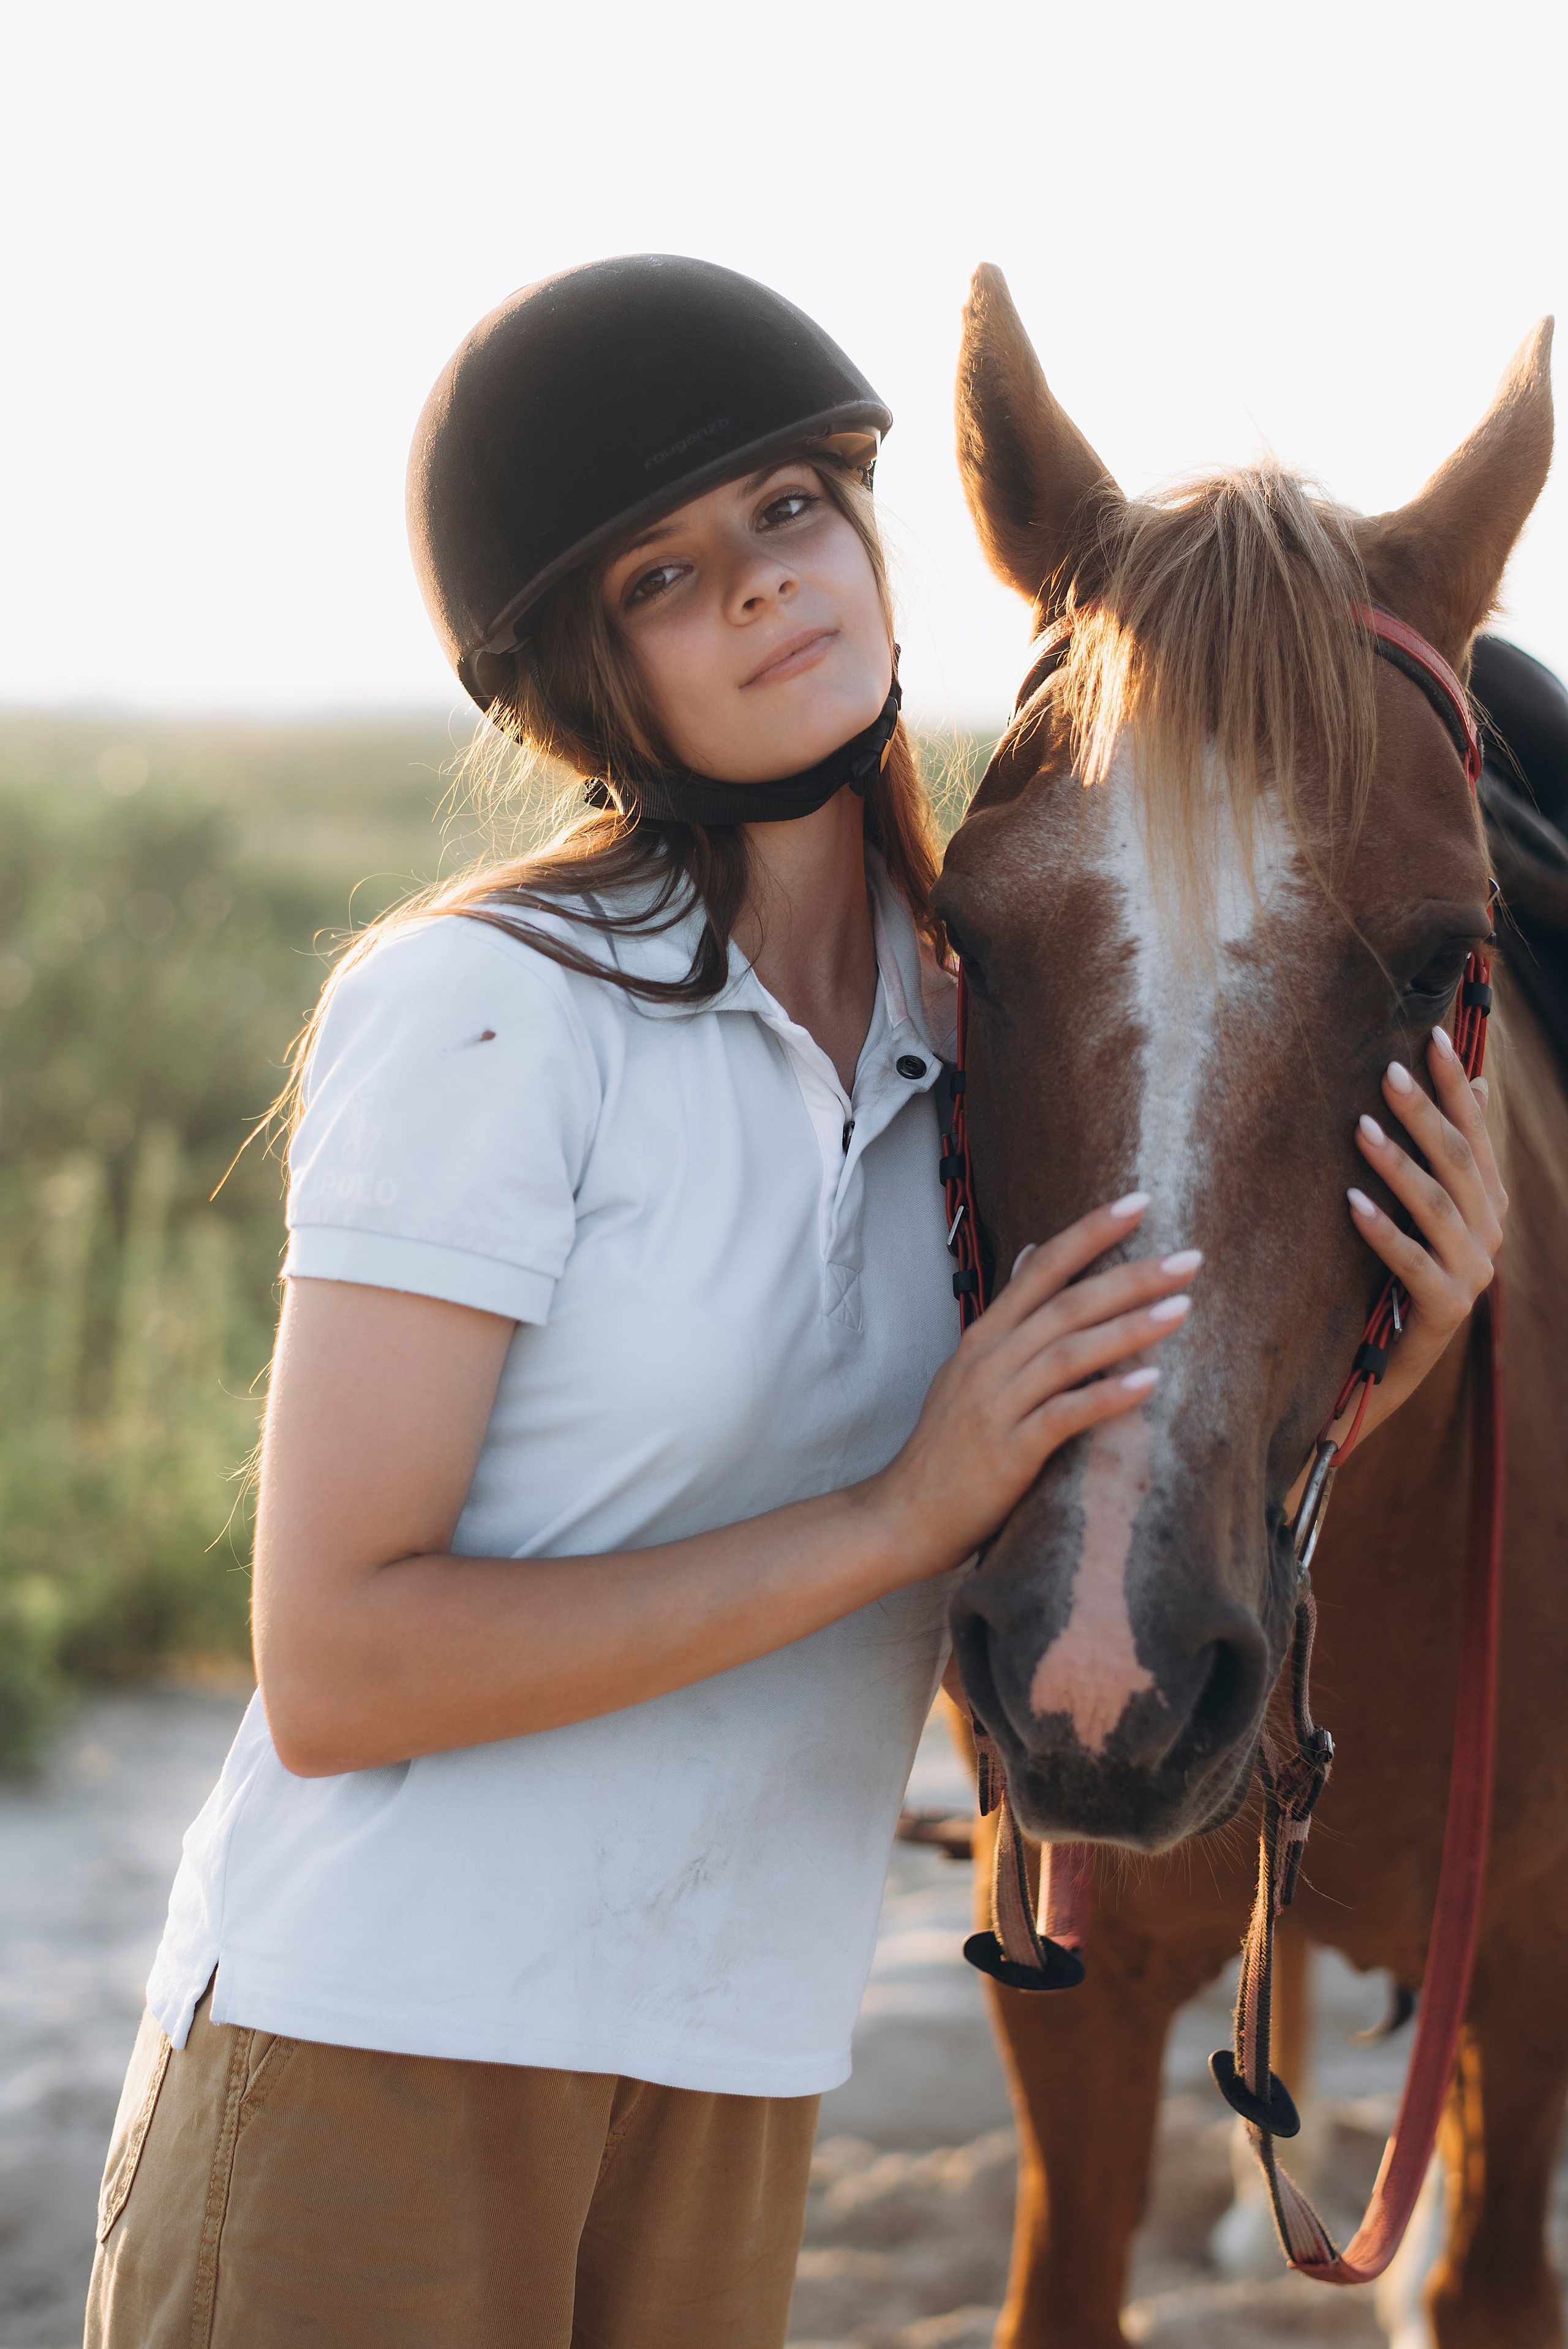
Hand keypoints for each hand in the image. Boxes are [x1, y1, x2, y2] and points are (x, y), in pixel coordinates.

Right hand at [871, 1194, 1199, 1575]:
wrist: (905, 1513)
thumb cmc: (949, 1444)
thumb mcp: (970, 1366)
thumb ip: (1010, 1313)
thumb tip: (1037, 1252)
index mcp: (985, 1336)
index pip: (1043, 1268)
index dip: (1090, 1233)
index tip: (1139, 1202)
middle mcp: (990, 1361)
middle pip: (1066, 1304)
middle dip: (1130, 1276)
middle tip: (1189, 1258)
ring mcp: (997, 1405)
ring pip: (1068, 1353)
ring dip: (1128, 1328)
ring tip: (1182, 1307)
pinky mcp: (1008, 1452)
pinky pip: (1063, 1416)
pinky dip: (1107, 1396)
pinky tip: (1150, 1382)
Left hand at [1342, 1022, 1506, 1435]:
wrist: (1383, 1366)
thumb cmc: (1394, 1275)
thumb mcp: (1420, 1210)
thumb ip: (1446, 1155)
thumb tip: (1476, 1084)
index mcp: (1487, 1204)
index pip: (1475, 1132)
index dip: (1455, 1085)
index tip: (1430, 1035)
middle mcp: (1488, 1235)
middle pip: (1460, 1164)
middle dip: (1426, 1114)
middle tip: (1388, 1071)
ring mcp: (1473, 1276)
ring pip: (1440, 1209)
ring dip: (1400, 1165)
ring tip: (1361, 1127)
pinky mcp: (1446, 1312)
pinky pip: (1414, 1264)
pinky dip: (1383, 1232)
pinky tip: (1351, 1201)